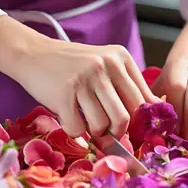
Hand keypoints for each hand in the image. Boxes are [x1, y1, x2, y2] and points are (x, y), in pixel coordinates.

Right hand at [0, 15, 157, 138]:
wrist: (33, 54)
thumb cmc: (73, 66)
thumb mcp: (105, 66)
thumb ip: (127, 86)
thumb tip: (153, 114)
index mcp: (121, 58)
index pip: (142, 100)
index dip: (137, 122)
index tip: (130, 130)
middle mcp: (105, 66)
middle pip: (124, 118)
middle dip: (117, 133)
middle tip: (107, 133)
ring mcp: (84, 78)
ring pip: (102, 126)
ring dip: (94, 133)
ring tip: (86, 122)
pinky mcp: (64, 93)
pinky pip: (77, 128)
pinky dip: (74, 131)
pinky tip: (70, 119)